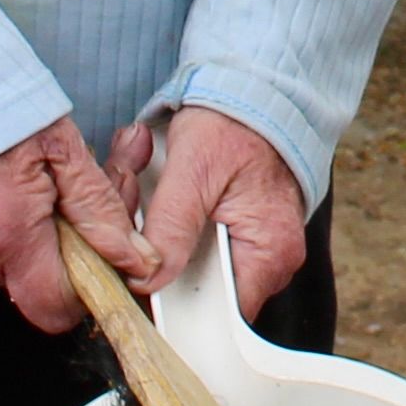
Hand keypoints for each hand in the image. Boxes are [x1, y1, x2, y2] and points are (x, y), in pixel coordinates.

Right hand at [0, 115, 152, 333]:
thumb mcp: (63, 148)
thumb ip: (100, 210)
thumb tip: (134, 258)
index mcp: (5, 231)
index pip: (56, 307)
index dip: (89, 286)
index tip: (110, 250)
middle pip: (42, 282)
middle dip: (80, 243)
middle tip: (99, 187)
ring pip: (20, 262)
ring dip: (50, 229)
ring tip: (60, 176)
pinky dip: (17, 222)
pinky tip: (26, 183)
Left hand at [120, 107, 310, 316]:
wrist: (255, 88)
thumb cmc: (234, 123)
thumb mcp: (194, 170)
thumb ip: (172, 228)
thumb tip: (149, 281)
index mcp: (268, 252)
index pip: (217, 317)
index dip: (170, 306)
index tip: (133, 279)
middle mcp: (271, 260)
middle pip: (203, 295)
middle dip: (157, 262)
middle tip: (134, 211)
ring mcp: (259, 248)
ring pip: (196, 271)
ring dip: (161, 241)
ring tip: (144, 189)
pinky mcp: (244, 234)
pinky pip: (200, 249)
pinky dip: (173, 229)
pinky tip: (160, 196)